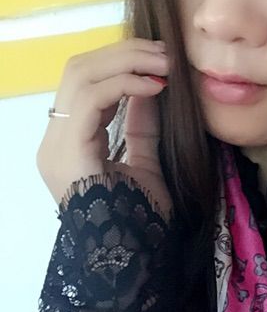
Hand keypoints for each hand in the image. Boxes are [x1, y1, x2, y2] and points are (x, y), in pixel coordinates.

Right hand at [36, 38, 172, 220]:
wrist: (133, 260)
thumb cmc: (140, 217)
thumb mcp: (144, 159)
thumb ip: (142, 124)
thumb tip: (149, 85)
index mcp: (70, 139)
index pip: (85, 79)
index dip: (123, 59)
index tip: (162, 56)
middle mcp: (55, 138)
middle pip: (79, 69)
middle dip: (125, 52)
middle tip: (165, 52)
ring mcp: (57, 145)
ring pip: (80, 76)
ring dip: (127, 61)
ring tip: (164, 64)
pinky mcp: (68, 152)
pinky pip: (88, 100)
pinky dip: (124, 84)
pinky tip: (154, 86)